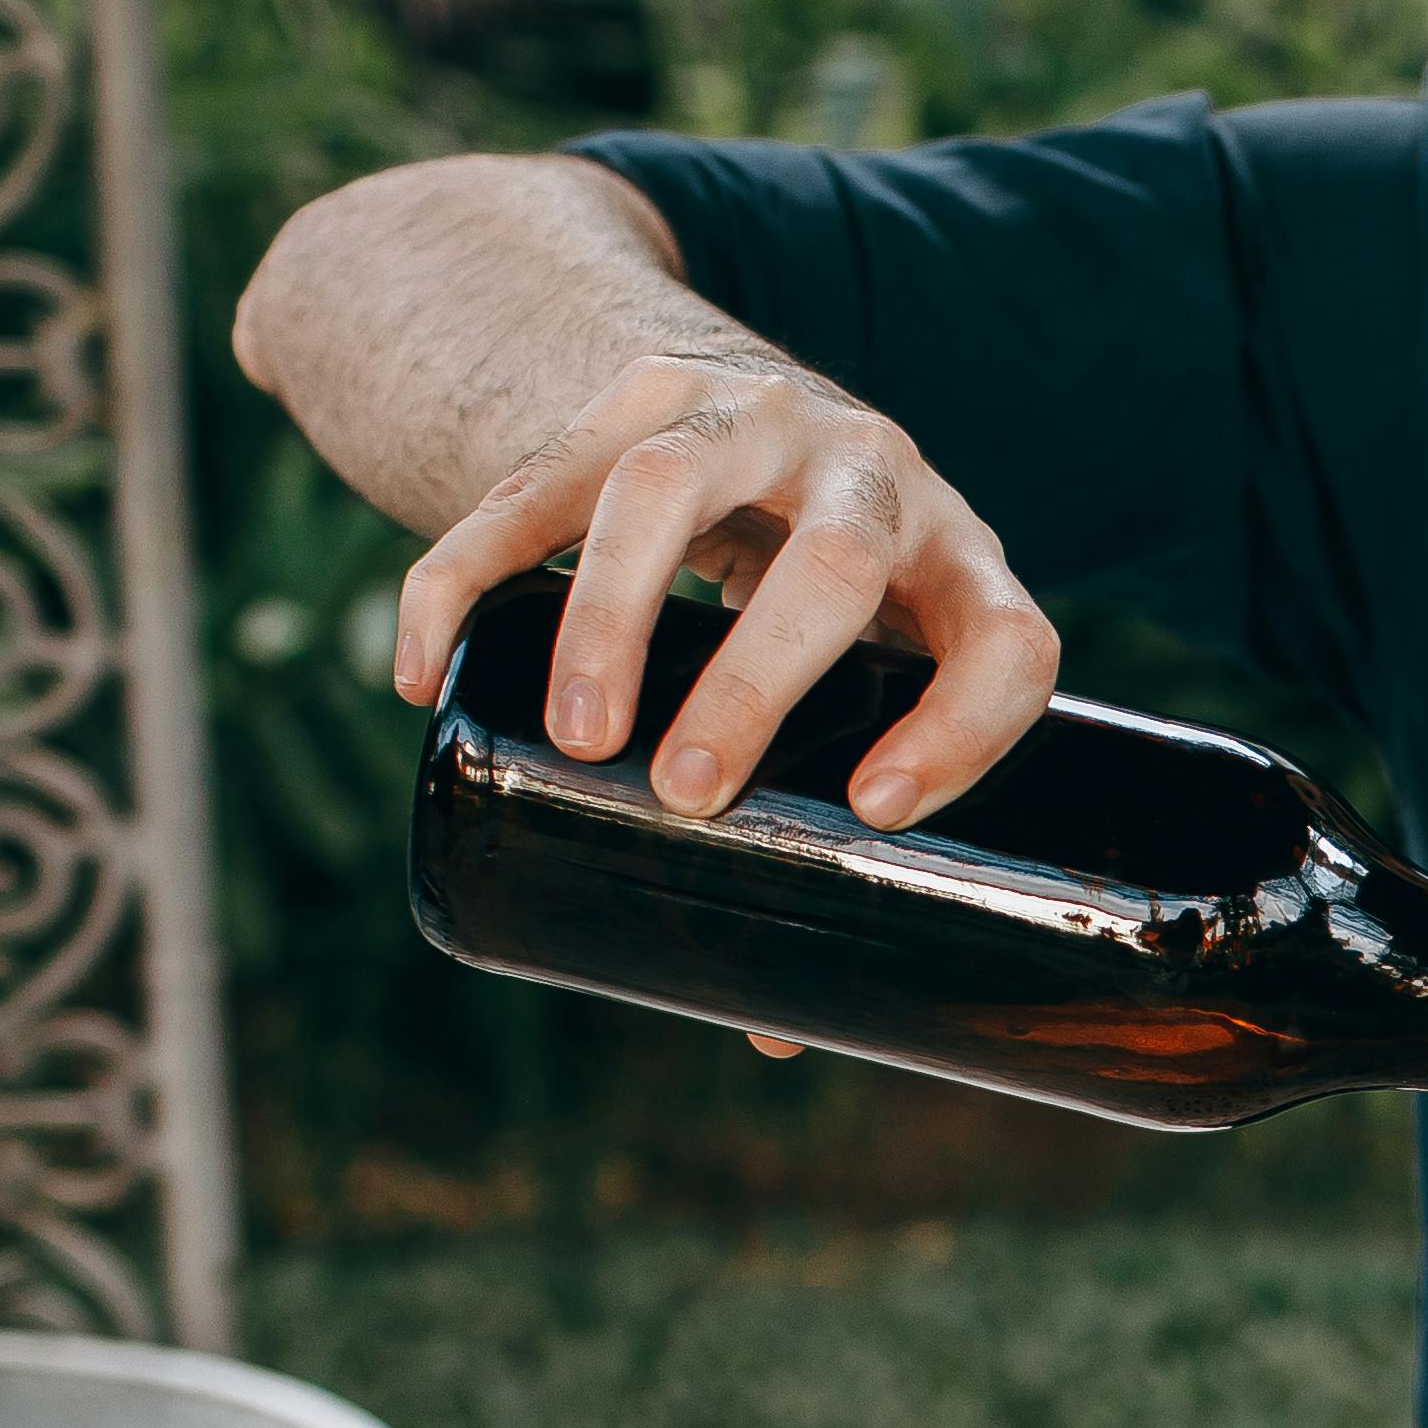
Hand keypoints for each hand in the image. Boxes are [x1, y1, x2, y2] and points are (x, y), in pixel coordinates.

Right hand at [389, 346, 1061, 831]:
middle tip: (687, 789)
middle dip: (757, 683)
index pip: (1008, 642)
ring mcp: (749, 416)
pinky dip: (462, 578)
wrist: (739, 406)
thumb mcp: (855, 674)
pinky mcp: (626, 395)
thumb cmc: (821, 599)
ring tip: (578, 740)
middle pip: (830, 563)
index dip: (963, 728)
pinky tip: (419, 671)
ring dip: (611, 617)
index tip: (873, 811)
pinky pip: (530, 483)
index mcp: (957, 563)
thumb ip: (817, 810)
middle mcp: (869, 474)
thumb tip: (773, 1032)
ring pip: (670, 487)